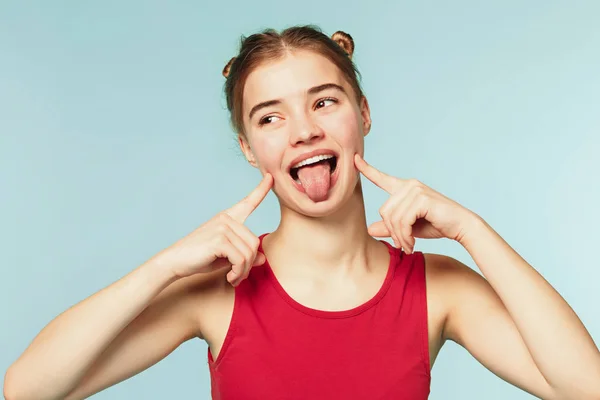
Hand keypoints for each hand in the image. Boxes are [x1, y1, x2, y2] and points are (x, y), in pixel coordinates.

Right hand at [154, 174, 272, 285]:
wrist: (174, 262)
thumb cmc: (199, 258)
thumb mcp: (226, 257)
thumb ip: (245, 255)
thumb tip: (263, 258)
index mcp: (228, 218)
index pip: (248, 202)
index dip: (261, 190)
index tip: (270, 177)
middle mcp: (226, 219)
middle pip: (255, 243)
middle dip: (249, 264)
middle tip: (239, 276)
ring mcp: (223, 227)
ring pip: (250, 253)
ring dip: (244, 271)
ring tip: (234, 278)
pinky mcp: (219, 239)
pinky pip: (241, 259)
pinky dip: (238, 272)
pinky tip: (230, 278)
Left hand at [355, 154, 476, 253]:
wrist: (460, 226)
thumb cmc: (435, 225)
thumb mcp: (408, 228)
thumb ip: (390, 227)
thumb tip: (370, 229)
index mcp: (404, 188)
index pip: (382, 179)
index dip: (367, 170)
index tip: (355, 159)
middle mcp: (408, 185)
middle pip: (384, 211)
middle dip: (392, 231)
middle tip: (403, 244)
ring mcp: (415, 190)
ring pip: (392, 218)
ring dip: (400, 236)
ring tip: (408, 245)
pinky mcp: (421, 198)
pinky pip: (402, 221)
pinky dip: (405, 236)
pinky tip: (412, 242)